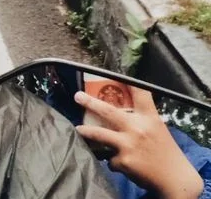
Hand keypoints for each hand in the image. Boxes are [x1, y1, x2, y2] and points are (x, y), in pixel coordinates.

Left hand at [75, 88, 203, 198]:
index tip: (115, 73)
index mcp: (149, 118)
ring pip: (99, 134)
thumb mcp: (157, 128)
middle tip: (77, 96)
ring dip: (86, 131)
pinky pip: (110, 159)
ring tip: (78, 129)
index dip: (128, 81)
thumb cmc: (165, 152)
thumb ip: (141, 118)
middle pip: (108, 111)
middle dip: (89, 102)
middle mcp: (137, 128)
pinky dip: (112, 160)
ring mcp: (129, 144)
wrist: (176, 180)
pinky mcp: (123, 161)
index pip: (140, 93)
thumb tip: (121, 108)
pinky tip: (120, 163)